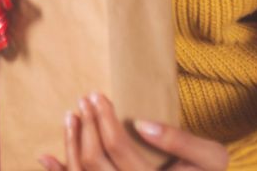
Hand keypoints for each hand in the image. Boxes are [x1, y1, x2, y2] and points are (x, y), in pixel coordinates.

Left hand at [38, 93, 228, 170]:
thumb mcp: (210, 157)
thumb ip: (180, 140)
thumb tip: (142, 124)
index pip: (118, 148)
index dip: (104, 119)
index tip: (97, 96)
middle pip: (93, 160)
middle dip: (87, 126)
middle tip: (84, 99)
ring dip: (71, 143)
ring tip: (71, 116)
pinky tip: (45, 156)